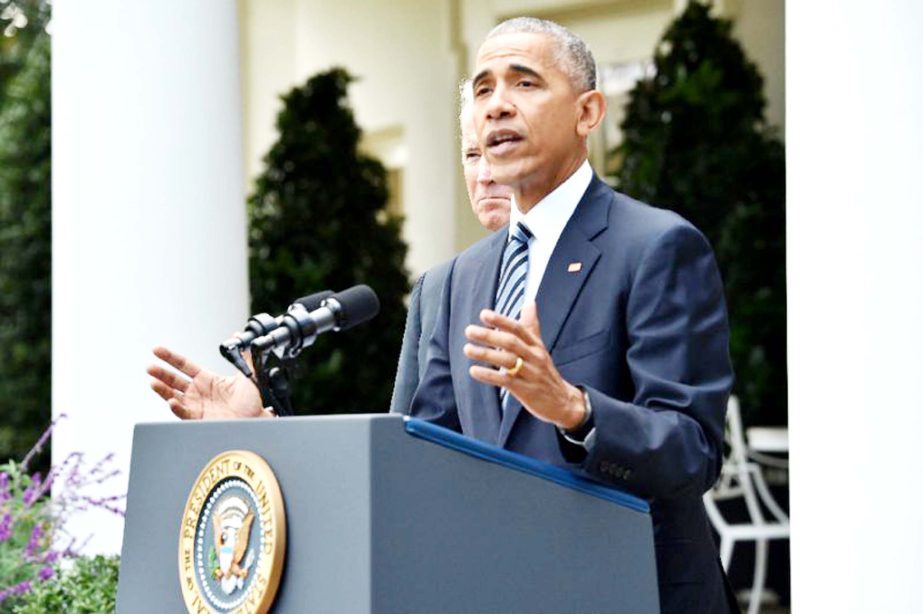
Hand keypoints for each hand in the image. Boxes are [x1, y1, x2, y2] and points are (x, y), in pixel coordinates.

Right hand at [147, 346, 267, 419]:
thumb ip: (243, 355)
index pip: (184, 365)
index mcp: (207, 379)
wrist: (256, 419)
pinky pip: (184, 412)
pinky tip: (172, 401)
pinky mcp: (199, 418)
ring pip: (173, 396)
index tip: (157, 350)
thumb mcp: (247, 374)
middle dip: (160, 373)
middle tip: (149, 367)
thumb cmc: (251, 400)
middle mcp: (198, 391)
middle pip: (174, 380)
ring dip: (163, 390)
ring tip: (153, 383)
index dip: (170, 357)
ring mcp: (196, 405)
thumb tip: (239, 336)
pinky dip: (177, 407)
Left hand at [463, 303, 585, 429]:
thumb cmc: (545, 372)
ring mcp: (531, 374)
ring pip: (507, 361)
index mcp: (536, 346)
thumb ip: (531, 327)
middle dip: (489, 336)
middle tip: (469, 330)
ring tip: (467, 349)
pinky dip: (489, 375)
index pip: (519, 329)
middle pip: (511, 343)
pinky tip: (474, 371)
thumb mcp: (540, 348)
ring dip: (486, 354)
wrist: (562, 401)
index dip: (502, 321)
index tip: (484, 314)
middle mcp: (535, 358)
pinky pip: (506, 381)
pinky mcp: (526, 391)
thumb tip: (530, 303)